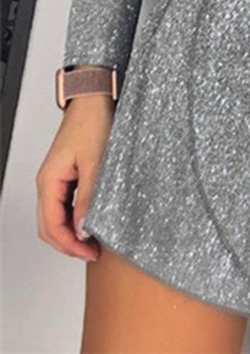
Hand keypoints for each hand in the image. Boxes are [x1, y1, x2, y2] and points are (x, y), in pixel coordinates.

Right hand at [37, 96, 114, 262]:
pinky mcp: (68, 174)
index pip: (51, 225)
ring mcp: (57, 178)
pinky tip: (90, 221)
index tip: (87, 253)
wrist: (95, 100)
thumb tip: (82, 228)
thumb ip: (89, 196)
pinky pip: (65, 204)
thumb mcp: (96, 162)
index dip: (68, 244)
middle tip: (91, 253)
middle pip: (49, 225)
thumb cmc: (93, 123)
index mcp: (49, 181)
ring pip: (56, 216)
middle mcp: (48, 182)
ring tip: (92, 242)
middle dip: (67, 244)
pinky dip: (75, 217)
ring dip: (70, 232)